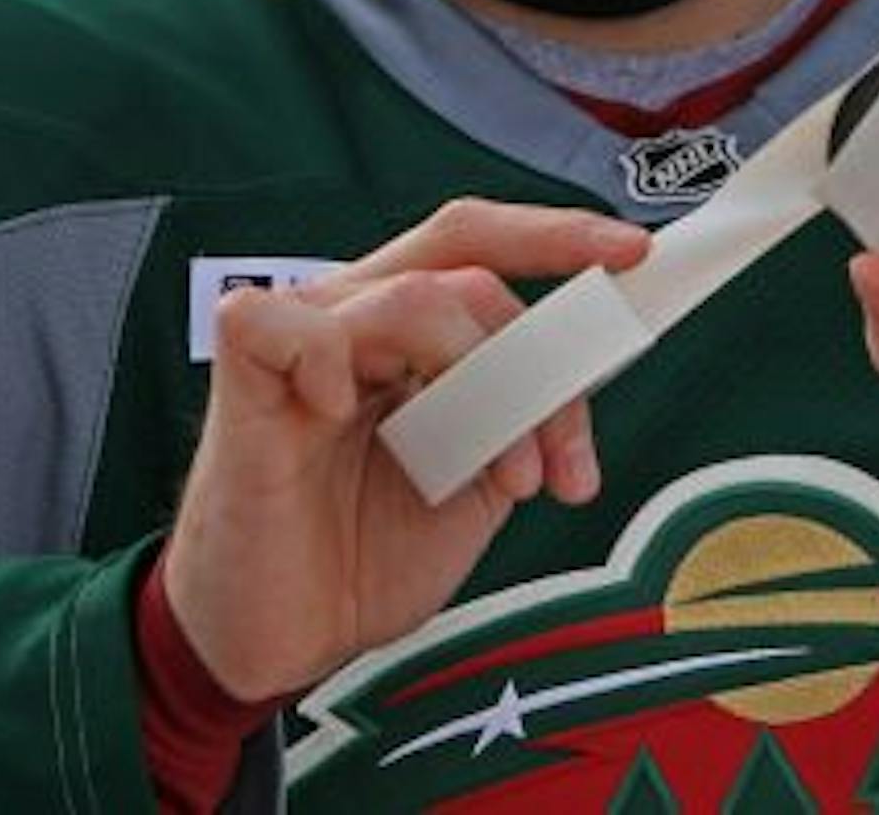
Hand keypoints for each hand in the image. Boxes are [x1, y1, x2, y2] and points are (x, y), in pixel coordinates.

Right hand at [164, 198, 648, 702]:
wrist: (283, 642)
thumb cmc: (364, 553)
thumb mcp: (479, 483)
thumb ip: (525, 416)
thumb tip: (581, 369)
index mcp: (409, 326)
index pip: (483, 244)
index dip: (557, 236)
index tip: (636, 255)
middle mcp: (358, 311)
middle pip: (462, 257)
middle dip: (537, 344)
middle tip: (566, 442)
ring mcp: (300, 337)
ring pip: (413, 296)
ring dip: (483, 387)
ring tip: (501, 479)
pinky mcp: (241, 376)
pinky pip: (284, 322)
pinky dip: (326, 361)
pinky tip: (337, 416)